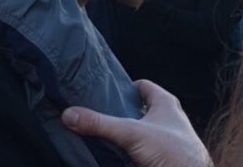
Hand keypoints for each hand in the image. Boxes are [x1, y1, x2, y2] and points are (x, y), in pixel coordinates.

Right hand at [62, 80, 210, 166]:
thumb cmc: (173, 152)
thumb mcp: (131, 133)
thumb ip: (100, 124)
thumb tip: (70, 115)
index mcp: (165, 103)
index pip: (142, 86)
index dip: (124, 87)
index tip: (104, 92)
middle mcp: (169, 118)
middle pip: (140, 109)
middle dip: (121, 113)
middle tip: (99, 115)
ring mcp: (168, 139)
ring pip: (142, 131)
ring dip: (126, 134)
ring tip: (105, 136)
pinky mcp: (165, 157)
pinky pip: (144, 150)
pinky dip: (132, 151)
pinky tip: (118, 155)